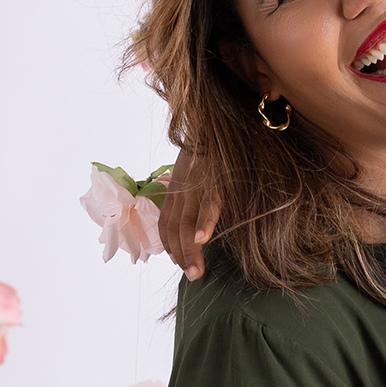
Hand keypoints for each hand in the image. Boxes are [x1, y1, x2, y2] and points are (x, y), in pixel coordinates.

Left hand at [158, 150, 220, 280]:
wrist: (217, 111)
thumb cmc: (216, 142)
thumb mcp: (200, 165)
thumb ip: (195, 187)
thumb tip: (198, 211)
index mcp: (178, 184)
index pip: (168, 221)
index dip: (171, 245)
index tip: (179, 263)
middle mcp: (183, 185)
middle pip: (175, 227)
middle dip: (182, 254)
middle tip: (191, 275)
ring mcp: (197, 181)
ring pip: (188, 221)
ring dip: (191, 249)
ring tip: (195, 272)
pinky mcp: (214, 175)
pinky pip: (208, 202)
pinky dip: (204, 221)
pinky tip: (203, 238)